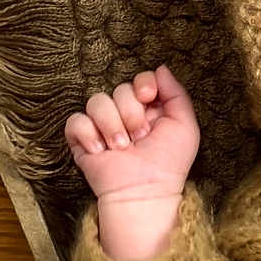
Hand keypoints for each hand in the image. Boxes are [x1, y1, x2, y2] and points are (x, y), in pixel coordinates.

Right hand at [64, 64, 200, 202]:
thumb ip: (177, 94)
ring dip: (112, 125)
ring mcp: (102, 126)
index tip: (148, 97)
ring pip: (97, 101)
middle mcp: (125, 115)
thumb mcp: (185, 126)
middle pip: (120, 89)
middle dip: (132, 113)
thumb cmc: (168, 163)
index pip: (140, 80)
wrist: (145, 191)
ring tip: (123, 148)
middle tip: (140, 138)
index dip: (143, 84)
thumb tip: (160, 68)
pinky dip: (89, 134)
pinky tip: (101, 150)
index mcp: (149, 110)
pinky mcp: (82, 140)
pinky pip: (76, 120)